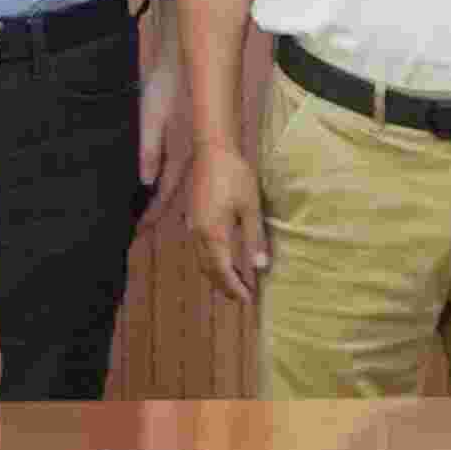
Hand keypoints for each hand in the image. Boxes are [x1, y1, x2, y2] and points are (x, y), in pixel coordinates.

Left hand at [137, 31, 191, 213]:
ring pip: (180, 179)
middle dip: (160, 208)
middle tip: (143, 226)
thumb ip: (149, 151)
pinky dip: (172, 176)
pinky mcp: (194, 133)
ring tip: (152, 209)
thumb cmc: (168, 86)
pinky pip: (181, 164)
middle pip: (175, 190)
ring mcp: (195, 144)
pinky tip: (164, 177)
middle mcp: (191, 154)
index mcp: (180, 154)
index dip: (152, 212)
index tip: (138, 231)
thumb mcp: (151, 118)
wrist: (189, 56)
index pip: (164, 192)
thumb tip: (146, 183)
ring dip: (167, 194)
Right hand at [187, 146, 269, 304]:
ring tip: (234, 282)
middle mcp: (197, 234)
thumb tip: (260, 267)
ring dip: (216, 275)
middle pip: (209, 270)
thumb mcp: (250, 207)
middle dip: (225, 286)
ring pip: (201, 260)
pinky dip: (210, 261)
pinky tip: (221, 258)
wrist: (212, 149)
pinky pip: (198, 248)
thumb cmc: (235, 175)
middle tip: (242, 296)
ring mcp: (191, 225)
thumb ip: (254, 238)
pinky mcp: (191, 216)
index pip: (223, 271)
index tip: (248, 300)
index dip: (235, 288)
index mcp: (213, 234)